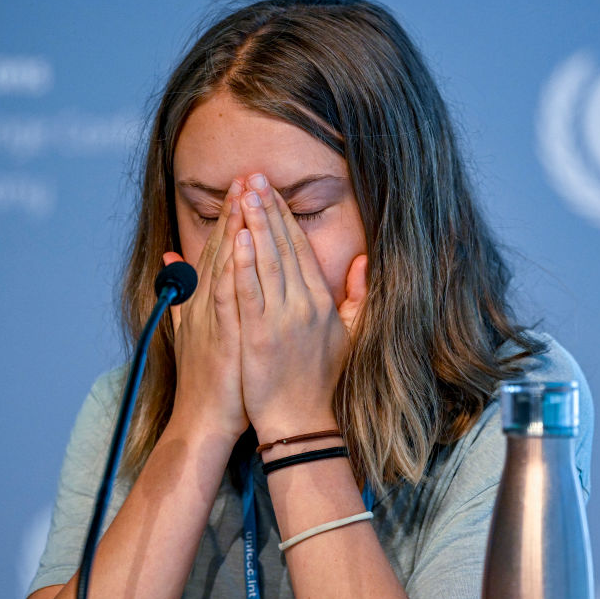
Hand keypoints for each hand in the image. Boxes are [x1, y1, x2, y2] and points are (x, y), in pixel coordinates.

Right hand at [165, 181, 248, 441]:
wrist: (203, 422)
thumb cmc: (211, 382)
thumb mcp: (194, 331)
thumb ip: (184, 295)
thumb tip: (170, 261)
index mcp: (206, 302)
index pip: (222, 251)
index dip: (232, 218)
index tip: (245, 188)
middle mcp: (206, 303)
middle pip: (224, 249)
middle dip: (236, 211)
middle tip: (249, 176)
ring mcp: (211, 317)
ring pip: (225, 263)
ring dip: (235, 227)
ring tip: (246, 193)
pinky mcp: (221, 334)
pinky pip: (227, 294)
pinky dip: (234, 266)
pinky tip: (242, 241)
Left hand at [232, 174, 367, 441]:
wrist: (301, 421)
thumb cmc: (321, 380)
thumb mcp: (350, 336)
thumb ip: (358, 296)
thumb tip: (363, 261)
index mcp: (322, 301)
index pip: (301, 249)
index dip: (285, 217)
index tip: (271, 191)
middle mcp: (304, 304)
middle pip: (283, 246)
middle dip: (267, 208)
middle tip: (253, 177)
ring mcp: (282, 319)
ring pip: (266, 261)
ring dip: (254, 224)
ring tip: (243, 193)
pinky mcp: (259, 335)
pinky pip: (249, 290)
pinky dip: (243, 262)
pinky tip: (237, 236)